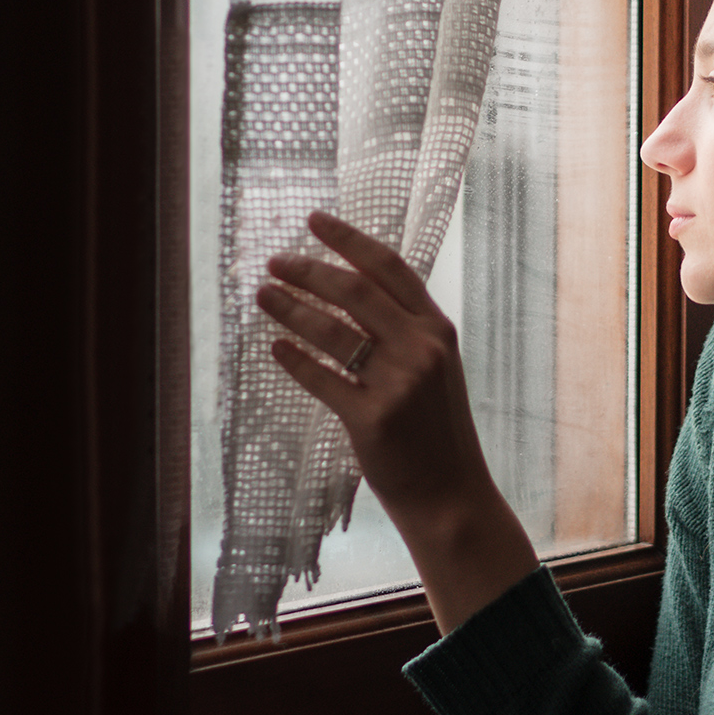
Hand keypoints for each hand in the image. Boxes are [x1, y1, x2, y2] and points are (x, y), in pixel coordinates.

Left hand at [257, 212, 537, 632]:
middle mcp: (422, 349)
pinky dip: (295, 360)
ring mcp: (399, 383)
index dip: (349, 240)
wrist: (451, 494)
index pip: (389, 268)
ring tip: (262, 296)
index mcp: (438, 330)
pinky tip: (276, 348)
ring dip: (290, 308)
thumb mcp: (437, 370)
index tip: (314, 220)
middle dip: (307, 270)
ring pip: (332, 331)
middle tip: (274, 262)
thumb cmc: (437, 432)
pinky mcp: (372, 418)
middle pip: (354, 291)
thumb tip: (355, 293)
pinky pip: (322, 378)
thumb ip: (407, 332)